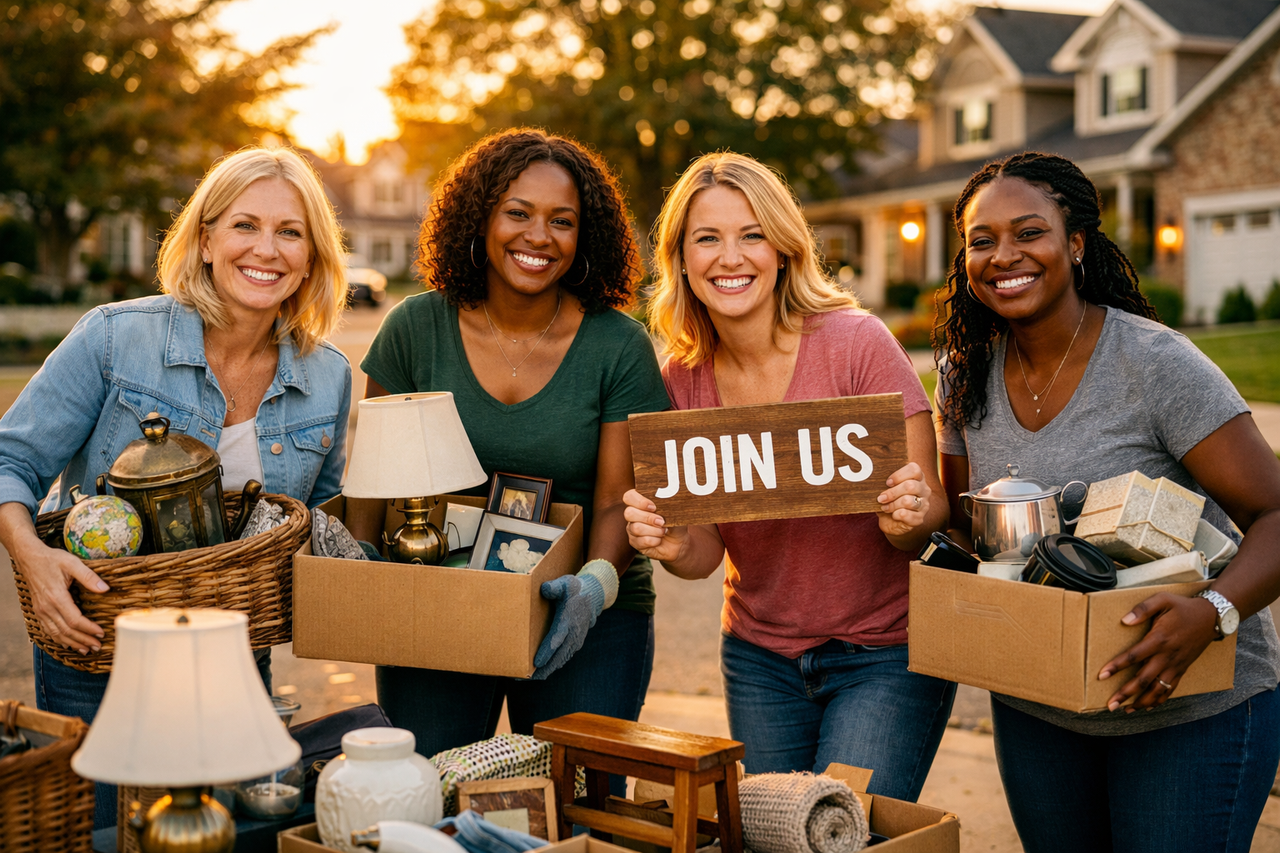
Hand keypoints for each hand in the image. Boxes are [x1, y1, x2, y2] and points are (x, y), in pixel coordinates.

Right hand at [12, 538, 107, 653]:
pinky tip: (68, 643)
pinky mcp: (39, 611)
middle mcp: (47, 607)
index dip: (89, 629)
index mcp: (56, 597)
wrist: (30, 558)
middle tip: (98, 646)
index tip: (102, 632)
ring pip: (56, 633)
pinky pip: (48, 630)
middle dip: (83, 640)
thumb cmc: (52, 560)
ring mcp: (41, 610)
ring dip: (72, 643)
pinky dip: (58, 639)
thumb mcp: (72, 563)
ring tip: (86, 649)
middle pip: (66, 631)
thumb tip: (105, 588)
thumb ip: (89, 576)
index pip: (75, 620)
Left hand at [532, 572, 605, 679]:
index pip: (557, 638)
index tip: (536, 662)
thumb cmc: (574, 589)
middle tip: (527, 677)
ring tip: (530, 677)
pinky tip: (542, 671)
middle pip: (558, 655)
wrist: (593, 596)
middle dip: (544, 668)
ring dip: (547, 670)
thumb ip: (554, 587)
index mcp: (569, 619)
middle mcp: (574, 633)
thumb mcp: (565, 583)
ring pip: (561, 659)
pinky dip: (553, 666)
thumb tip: (544, 590)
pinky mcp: (575, 644)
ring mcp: (576, 640)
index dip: (547, 651)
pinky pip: (564, 658)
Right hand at [622, 489, 688, 563]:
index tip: (654, 507)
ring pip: (636, 528)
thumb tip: (665, 500)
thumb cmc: (674, 523)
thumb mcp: (673, 511)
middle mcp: (633, 515)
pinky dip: (655, 540)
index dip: (639, 501)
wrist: (678, 542)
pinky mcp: (635, 543)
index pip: (629, 496)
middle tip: (661, 521)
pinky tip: (659, 539)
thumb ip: (666, 503)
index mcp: (640, 503)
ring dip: (654, 530)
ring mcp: (632, 530)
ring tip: (664, 531)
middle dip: (648, 517)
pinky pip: (642, 541)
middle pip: (629, 513)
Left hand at [876, 462, 929, 538]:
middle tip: (881, 498)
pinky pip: (906, 514)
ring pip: (908, 501)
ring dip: (892, 505)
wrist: (892, 522)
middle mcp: (924, 490)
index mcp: (917, 478)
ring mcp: (924, 505)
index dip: (899, 475)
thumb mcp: (887, 489)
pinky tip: (893, 515)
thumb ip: (885, 481)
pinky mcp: (919, 518)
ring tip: (885, 507)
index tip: (887, 482)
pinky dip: (896, 514)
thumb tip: (870, 477)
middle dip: (892, 492)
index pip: (914, 469)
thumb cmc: (890, 501)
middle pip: (910, 486)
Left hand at [1098, 592, 1217, 711]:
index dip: (1117, 666)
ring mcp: (1175, 665)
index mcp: (1159, 639)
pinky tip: (1147, 707)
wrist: (1212, 617)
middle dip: (1126, 693)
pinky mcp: (1182, 669)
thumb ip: (1142, 609)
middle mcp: (1167, 656)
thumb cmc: (1183, 608)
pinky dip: (1159, 700)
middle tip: (1111, 705)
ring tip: (1125, 710)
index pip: (1134, 656)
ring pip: (1157, 689)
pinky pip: (1170, 689)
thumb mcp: (1163, 600)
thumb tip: (1124, 620)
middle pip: (1143, 679)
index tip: (1102, 675)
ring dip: (1141, 702)